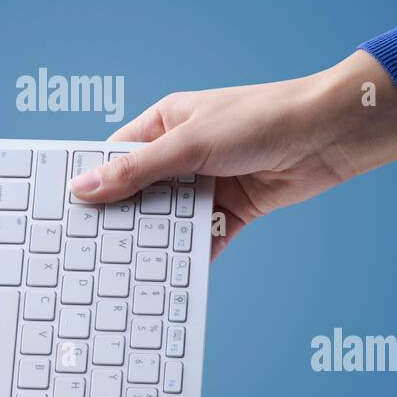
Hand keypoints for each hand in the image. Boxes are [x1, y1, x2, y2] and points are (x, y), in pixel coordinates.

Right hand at [69, 51, 396, 256]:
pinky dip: (191, 255)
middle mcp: (183, 154)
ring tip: (127, 270)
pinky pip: (204, 238)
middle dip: (122, 221)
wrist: (329, 135)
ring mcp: (209, 183)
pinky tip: (172, 277)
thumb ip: (137, 171)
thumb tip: (85, 187)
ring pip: (171, 219)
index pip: (116, 157)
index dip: (93, 184)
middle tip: (92, 252)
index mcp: (166, 124)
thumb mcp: (190, 144)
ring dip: (156, 240)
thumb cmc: (260, 119)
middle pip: (141, 193)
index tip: (67, 215)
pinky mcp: (234, 210)